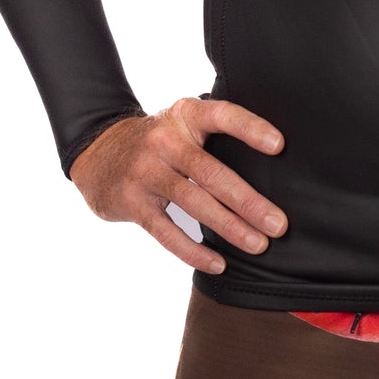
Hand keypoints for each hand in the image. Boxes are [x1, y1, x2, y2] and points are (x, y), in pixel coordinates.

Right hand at [68, 97, 287, 274]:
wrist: (98, 152)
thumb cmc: (160, 141)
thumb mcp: (183, 122)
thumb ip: (216, 132)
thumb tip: (275, 161)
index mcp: (186, 115)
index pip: (222, 116)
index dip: (251, 128)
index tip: (279, 146)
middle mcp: (165, 141)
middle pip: (212, 172)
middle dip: (248, 201)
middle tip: (278, 224)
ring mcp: (146, 172)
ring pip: (193, 203)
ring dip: (229, 227)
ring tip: (258, 245)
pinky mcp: (133, 202)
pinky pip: (166, 231)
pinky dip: (193, 251)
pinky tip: (218, 263)